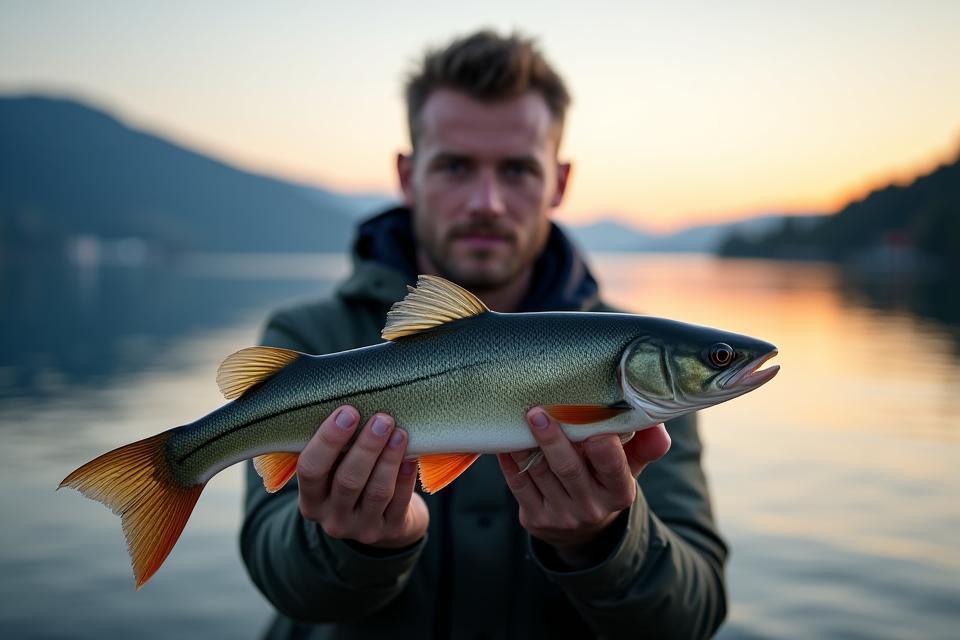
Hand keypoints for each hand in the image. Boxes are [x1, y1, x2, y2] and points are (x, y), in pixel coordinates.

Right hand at [296, 405, 427, 548]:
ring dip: (389, 459)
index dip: (327, 440)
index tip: (347, 411)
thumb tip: (347, 396)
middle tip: (382, 419)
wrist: (380, 520)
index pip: (310, 469)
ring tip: (400, 432)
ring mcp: (362, 528)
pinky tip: (412, 457)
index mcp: (311, 499)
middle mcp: (332, 518)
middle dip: (366, 447)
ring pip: (377, 492)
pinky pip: (400, 502)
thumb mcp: (333, 470)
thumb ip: (333, 446)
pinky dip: (406, 477)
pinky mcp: (390, 530)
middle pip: (347, 481)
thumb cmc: (351, 479)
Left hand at [498, 407, 670, 568]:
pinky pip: (518, 485)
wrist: (581, 528)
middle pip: (569, 469)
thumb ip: (643, 444)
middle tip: (538, 412)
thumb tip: (655, 423)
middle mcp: (591, 507)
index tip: (594, 425)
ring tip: (517, 419)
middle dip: (553, 440)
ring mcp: (561, 515)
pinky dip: (509, 460)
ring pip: (539, 474)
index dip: (604, 449)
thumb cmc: (605, 481)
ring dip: (525, 445)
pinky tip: (503, 441)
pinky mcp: (535, 518)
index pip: (614, 469)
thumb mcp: (629, 467)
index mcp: (619, 492)